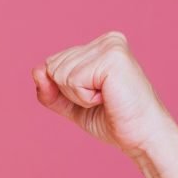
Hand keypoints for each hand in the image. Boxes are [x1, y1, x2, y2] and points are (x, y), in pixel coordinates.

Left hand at [30, 31, 177, 157]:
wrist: (142, 137)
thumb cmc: (113, 120)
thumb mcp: (72, 105)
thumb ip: (50, 90)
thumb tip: (36, 71)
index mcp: (100, 45)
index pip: (53, 64)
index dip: (65, 90)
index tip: (97, 97)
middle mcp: (107, 40)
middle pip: (53, 66)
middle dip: (70, 92)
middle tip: (102, 100)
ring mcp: (111, 45)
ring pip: (59, 73)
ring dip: (78, 96)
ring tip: (106, 98)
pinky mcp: (112, 57)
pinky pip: (72, 79)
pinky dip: (84, 97)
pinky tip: (108, 98)